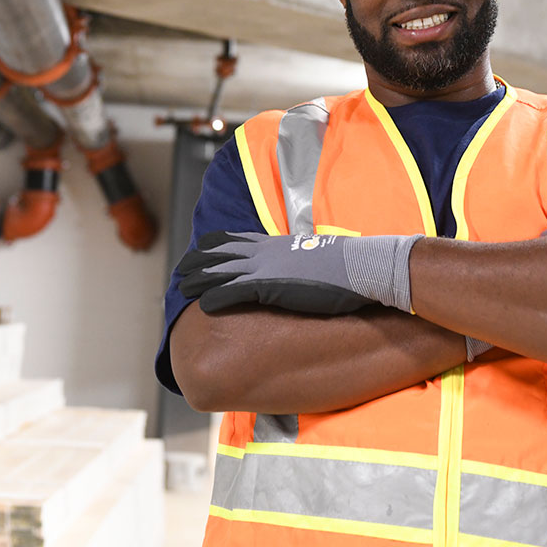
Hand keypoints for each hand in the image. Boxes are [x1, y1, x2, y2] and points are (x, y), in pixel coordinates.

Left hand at [178, 230, 420, 314]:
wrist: (365, 268)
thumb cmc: (351, 268)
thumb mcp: (321, 259)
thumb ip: (304, 263)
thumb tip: (305, 272)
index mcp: (279, 244)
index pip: (238, 240)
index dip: (217, 247)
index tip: (201, 251)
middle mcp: (268, 252)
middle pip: (222, 253)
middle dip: (200, 261)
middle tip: (182, 270)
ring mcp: (267, 268)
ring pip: (221, 270)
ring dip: (199, 279)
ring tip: (182, 287)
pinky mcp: (271, 286)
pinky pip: (233, 290)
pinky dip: (214, 297)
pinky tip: (202, 305)